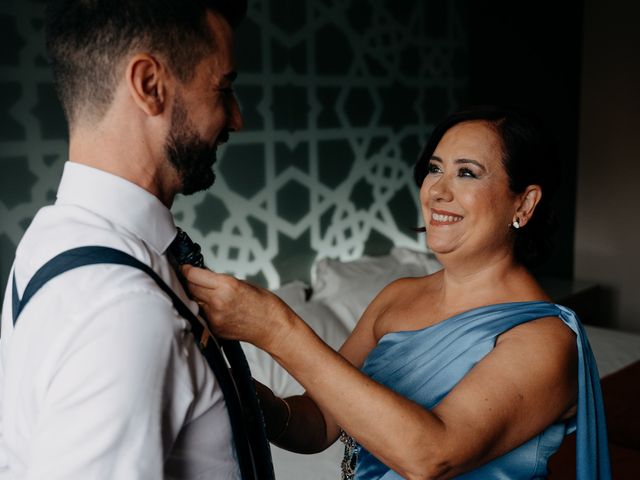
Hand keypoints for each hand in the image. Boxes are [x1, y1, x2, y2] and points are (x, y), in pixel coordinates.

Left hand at [181, 265, 295, 351]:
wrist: (274, 327)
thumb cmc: (264, 304)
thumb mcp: (242, 283)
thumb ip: (219, 280)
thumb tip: (201, 275)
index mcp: (226, 286)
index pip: (193, 275)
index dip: (187, 269)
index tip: (185, 267)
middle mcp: (217, 302)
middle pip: (190, 288)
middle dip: (190, 281)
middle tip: (192, 277)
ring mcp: (214, 317)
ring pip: (194, 301)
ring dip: (196, 296)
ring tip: (205, 292)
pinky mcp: (214, 328)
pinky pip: (202, 314)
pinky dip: (204, 309)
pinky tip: (214, 306)